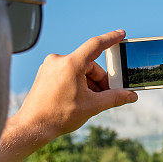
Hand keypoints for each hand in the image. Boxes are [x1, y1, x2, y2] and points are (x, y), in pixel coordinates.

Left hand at [11, 29, 137, 140]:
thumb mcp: (92, 106)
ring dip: (88, 82)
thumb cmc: (58, 116)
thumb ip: (114, 98)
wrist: (32, 127)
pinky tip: (77, 98)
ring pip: (78, 69)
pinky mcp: (45, 73)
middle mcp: (58, 60)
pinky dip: (77, 82)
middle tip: (107, 95)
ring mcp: (50, 66)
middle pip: (89, 64)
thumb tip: (130, 96)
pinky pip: (67, 72)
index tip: (121, 34)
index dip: (111, 38)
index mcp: (71, 64)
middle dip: (100, 79)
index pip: (96, 45)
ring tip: (89, 101)